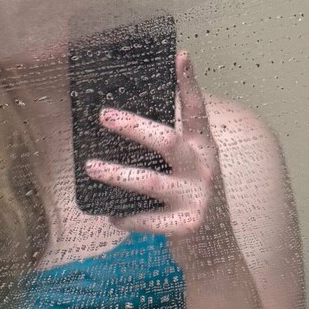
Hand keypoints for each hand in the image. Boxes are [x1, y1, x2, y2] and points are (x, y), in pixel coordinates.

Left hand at [84, 52, 233, 269]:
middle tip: (104, 116)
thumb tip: (127, 123)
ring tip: (91, 166)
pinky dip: (126, 218)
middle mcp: (204, 169)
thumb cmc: (194, 203)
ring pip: (149, 180)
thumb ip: (173, 149)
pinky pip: (147, 220)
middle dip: (133, 126)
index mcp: (204, 149)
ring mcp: (197, 198)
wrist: (216, 253)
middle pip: (168, 141)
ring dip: (116, 174)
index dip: (189, 83)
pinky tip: (110, 216)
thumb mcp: (192, 171)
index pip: (198, 110)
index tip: (180, 55)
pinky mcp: (186, 226)